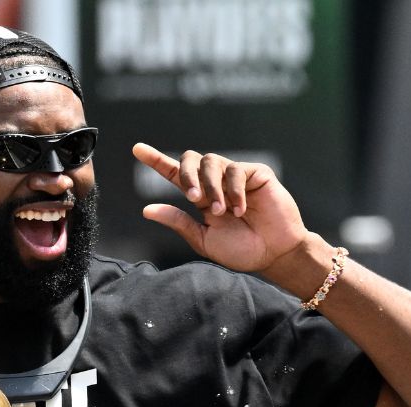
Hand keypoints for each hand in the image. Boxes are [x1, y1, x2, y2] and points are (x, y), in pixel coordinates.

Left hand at [132, 142, 310, 273]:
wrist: (274, 253)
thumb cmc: (241, 250)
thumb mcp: (204, 239)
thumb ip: (178, 222)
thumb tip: (146, 210)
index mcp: (201, 197)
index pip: (175, 174)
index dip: (156, 160)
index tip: (137, 149)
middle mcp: (215, 183)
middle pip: (190, 159)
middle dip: (186, 175)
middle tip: (193, 197)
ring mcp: (235, 175)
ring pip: (211, 162)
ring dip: (211, 187)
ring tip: (221, 211)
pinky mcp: (255, 173)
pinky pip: (235, 170)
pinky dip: (234, 190)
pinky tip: (241, 209)